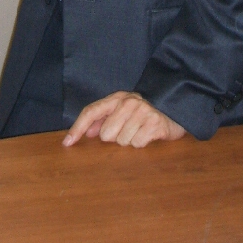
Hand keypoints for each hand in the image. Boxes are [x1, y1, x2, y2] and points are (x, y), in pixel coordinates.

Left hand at [62, 91, 186, 148]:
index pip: (91, 112)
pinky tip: (149, 134)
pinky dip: (142, 143)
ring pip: (123, 141)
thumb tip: (88, 132)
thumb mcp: (123, 110)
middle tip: (128, 129)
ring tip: (140, 131)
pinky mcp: (155, 124)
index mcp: (117, 98)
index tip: (67, 144)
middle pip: (107, 134)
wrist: (175, 105)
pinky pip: (138, 144)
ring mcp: (142, 112)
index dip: (77, 128)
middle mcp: (128, 103)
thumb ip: (105, 119)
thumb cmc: (144, 112)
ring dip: (130, 141)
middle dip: (115, 137)